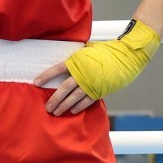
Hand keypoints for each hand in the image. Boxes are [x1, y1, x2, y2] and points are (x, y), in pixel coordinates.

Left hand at [40, 20, 160, 114]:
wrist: (126, 56)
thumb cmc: (106, 51)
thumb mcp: (87, 50)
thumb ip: (76, 58)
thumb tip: (66, 63)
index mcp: (77, 61)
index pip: (57, 69)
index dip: (46, 76)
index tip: (36, 82)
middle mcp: (82, 73)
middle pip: (64, 88)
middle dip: (54, 99)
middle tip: (47, 107)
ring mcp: (91, 82)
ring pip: (74, 97)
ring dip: (64, 105)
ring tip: (56, 112)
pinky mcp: (100, 90)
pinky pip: (87, 101)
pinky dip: (79, 106)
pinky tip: (72, 111)